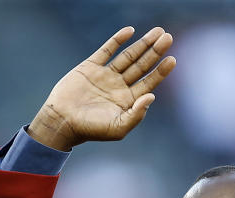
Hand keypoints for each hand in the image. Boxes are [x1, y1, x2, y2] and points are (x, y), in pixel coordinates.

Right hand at [27, 25, 175, 150]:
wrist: (62, 121)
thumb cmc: (91, 129)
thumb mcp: (118, 128)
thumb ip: (137, 114)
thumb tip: (152, 96)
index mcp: (129, 101)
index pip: (149, 82)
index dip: (161, 71)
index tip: (172, 59)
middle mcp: (120, 86)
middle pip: (142, 65)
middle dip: (155, 51)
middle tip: (168, 37)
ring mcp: (106, 75)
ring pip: (128, 56)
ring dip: (142, 43)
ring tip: (158, 31)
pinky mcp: (91, 66)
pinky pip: (107, 49)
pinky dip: (118, 40)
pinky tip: (130, 31)